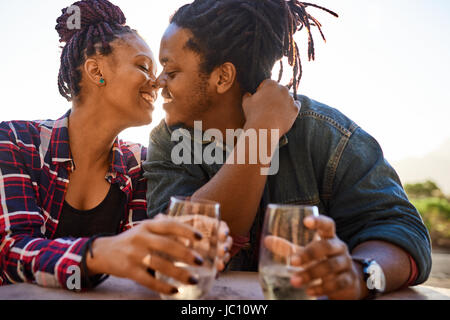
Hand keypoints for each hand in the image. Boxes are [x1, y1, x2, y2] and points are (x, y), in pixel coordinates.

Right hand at [87, 217, 204, 294]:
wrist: (103, 252)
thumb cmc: (132, 240)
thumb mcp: (145, 229)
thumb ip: (163, 230)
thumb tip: (190, 238)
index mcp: (147, 225)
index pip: (169, 225)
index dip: (186, 230)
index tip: (200, 238)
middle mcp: (141, 237)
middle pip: (167, 245)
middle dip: (186, 254)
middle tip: (200, 261)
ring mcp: (134, 254)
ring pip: (160, 264)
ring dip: (179, 273)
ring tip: (193, 279)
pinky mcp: (129, 270)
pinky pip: (149, 280)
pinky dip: (163, 287)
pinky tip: (174, 290)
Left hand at [156, 214, 232, 271]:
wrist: (168, 247)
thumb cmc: (172, 234)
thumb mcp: (172, 226)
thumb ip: (167, 222)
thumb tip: (159, 217)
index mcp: (207, 227)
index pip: (220, 227)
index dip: (224, 230)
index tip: (223, 235)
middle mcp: (211, 239)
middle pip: (224, 242)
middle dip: (225, 247)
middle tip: (222, 252)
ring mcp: (211, 252)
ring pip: (222, 255)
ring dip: (223, 260)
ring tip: (220, 266)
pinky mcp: (208, 265)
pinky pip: (216, 267)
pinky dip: (217, 270)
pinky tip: (216, 274)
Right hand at [242, 80, 299, 135]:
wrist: (264, 129)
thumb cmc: (254, 115)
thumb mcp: (246, 103)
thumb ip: (247, 96)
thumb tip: (248, 94)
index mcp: (270, 84)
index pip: (267, 83)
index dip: (262, 90)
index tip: (260, 98)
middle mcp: (282, 89)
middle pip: (278, 90)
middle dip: (274, 95)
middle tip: (267, 105)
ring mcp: (290, 99)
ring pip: (287, 98)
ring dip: (282, 102)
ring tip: (274, 112)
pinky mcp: (295, 109)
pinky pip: (296, 105)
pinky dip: (291, 108)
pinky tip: (285, 113)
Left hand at [290, 215, 364, 299]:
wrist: (346, 281)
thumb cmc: (321, 260)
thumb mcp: (306, 252)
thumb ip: (288, 247)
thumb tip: (267, 240)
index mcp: (329, 237)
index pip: (327, 225)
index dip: (318, 221)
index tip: (306, 221)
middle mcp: (339, 247)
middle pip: (327, 246)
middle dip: (309, 254)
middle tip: (293, 262)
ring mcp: (345, 263)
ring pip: (331, 266)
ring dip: (311, 274)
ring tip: (294, 281)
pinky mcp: (348, 280)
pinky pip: (337, 283)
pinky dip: (322, 288)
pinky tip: (309, 291)